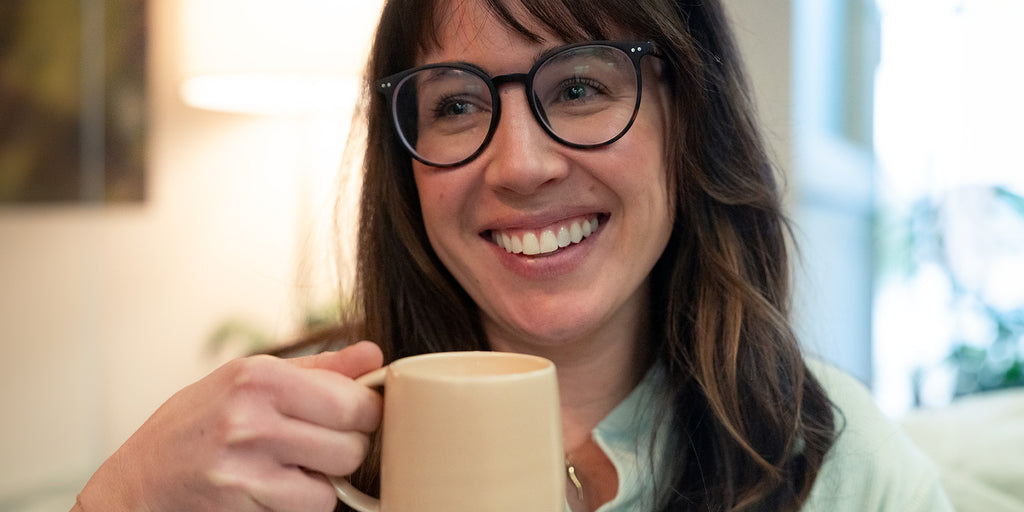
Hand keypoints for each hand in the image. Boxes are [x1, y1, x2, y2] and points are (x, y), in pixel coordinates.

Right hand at [74, 341, 382, 511]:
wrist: (134, 487)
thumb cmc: (192, 429)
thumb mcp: (245, 382)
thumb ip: (318, 370)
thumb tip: (374, 356)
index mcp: (258, 376)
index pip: (353, 400)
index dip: (364, 413)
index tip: (354, 417)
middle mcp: (250, 417)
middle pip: (352, 445)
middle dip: (345, 450)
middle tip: (316, 448)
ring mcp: (244, 466)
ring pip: (333, 485)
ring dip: (321, 482)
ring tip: (287, 468)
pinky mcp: (242, 505)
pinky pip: (308, 508)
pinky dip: (298, 505)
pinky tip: (269, 491)